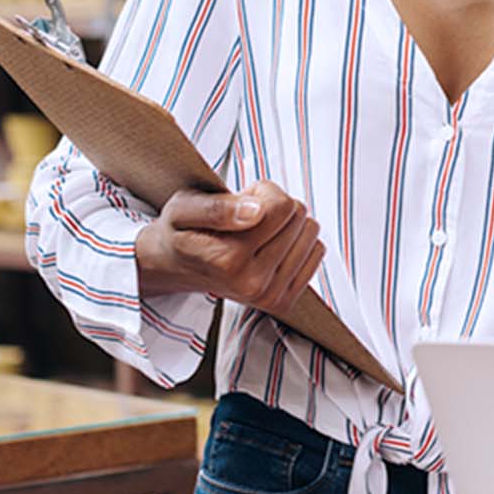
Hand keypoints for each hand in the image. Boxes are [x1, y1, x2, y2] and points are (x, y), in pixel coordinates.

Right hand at [134, 181, 325, 324]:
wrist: (176, 267)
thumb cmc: (182, 233)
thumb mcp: (184, 208)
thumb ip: (218, 207)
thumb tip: (256, 210)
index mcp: (227, 259)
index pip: (282, 206)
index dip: (263, 192)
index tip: (242, 200)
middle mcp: (251, 283)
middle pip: (298, 216)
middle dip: (275, 207)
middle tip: (246, 218)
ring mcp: (269, 296)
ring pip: (311, 232)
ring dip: (287, 225)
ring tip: (256, 233)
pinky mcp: (283, 301)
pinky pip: (317, 253)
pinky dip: (297, 243)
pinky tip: (269, 248)